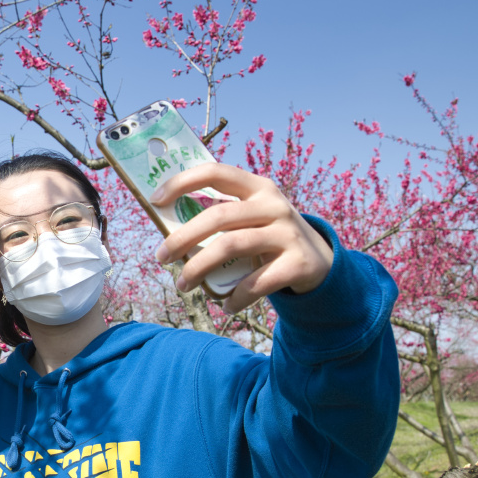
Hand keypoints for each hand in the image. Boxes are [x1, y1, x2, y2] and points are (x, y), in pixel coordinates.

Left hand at [150, 163, 333, 313]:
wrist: (321, 263)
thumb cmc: (270, 239)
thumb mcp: (252, 218)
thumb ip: (222, 217)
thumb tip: (167, 230)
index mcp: (258, 187)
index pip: (216, 172)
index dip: (182, 182)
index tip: (155, 200)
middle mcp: (274, 205)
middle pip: (218, 217)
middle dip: (182, 238)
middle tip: (161, 258)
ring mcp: (288, 233)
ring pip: (231, 247)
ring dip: (199, 269)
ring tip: (183, 285)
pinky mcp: (298, 263)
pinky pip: (255, 283)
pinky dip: (235, 298)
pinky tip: (225, 306)